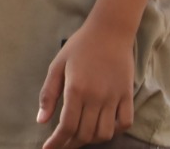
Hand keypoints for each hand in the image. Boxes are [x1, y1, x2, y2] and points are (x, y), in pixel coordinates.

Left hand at [36, 19, 134, 148]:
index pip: (66, 126)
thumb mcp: (57, 65)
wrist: (109, 31)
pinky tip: (104, 126)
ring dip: (92, 139)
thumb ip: (49, 94)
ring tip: (82, 135)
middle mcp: (96, 97)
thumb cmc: (80, 46)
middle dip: (72, 143)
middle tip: (64, 142)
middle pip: (85, 133)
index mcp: (76, 89)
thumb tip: (41, 120)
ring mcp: (114, 97)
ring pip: (105, 133)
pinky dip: (115, 131)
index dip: (57, 142)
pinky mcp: (127, 95)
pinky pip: (125, 123)